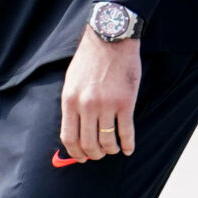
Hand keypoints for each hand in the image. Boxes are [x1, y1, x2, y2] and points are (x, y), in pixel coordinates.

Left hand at [59, 31, 139, 162]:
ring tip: (113, 149)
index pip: (69, 137)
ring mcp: (107, 105)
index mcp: (70, 101)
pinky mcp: (126, 102)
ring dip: (111, 150)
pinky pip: (126, 131)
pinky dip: (128, 144)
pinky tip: (129, 148)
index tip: (81, 157)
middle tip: (99, 155)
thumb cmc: (90, 60)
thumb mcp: (71, 82)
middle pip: (88, 143)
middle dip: (94, 154)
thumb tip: (73, 130)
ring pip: (107, 140)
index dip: (75, 152)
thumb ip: (72, 105)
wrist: (110, 39)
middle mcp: (87, 106)